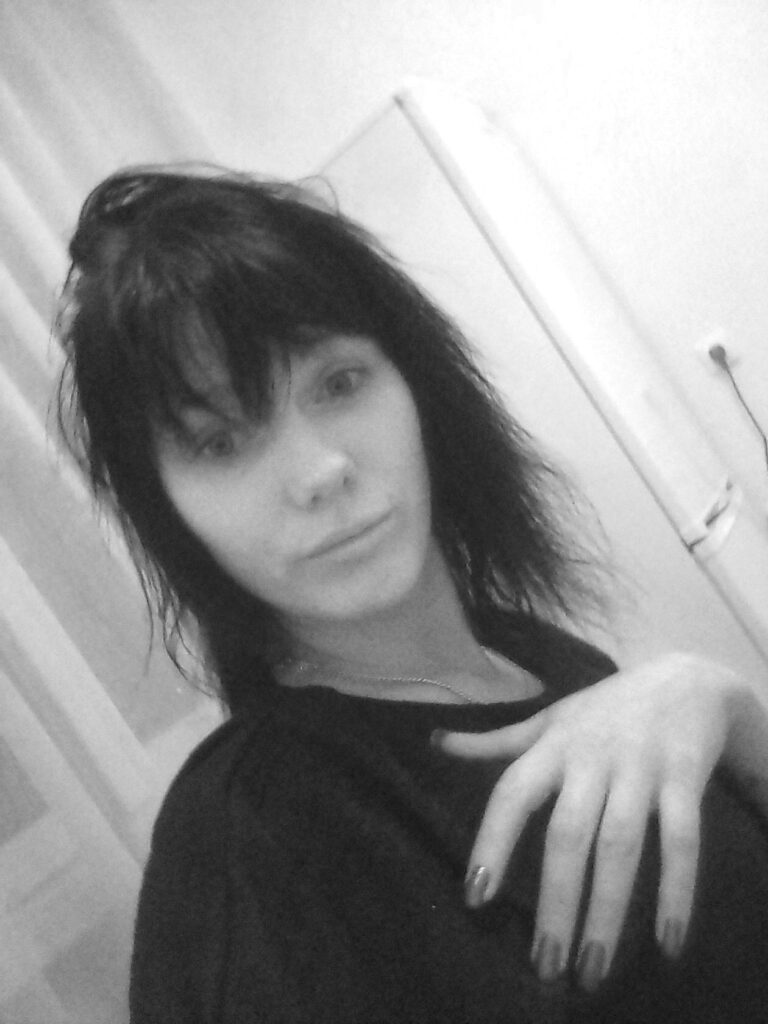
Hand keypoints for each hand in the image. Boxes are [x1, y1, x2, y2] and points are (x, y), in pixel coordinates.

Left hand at [433, 653, 747, 989]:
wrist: (685, 680)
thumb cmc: (604, 709)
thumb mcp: (549, 719)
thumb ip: (497, 740)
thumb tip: (435, 741)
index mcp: (553, 745)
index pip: (512, 793)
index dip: (492, 841)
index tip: (476, 896)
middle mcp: (592, 757)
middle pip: (567, 833)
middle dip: (554, 900)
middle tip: (544, 965)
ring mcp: (639, 768)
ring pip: (620, 844)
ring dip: (606, 910)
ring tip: (591, 968)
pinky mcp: (684, 779)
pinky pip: (682, 840)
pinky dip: (678, 891)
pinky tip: (667, 942)